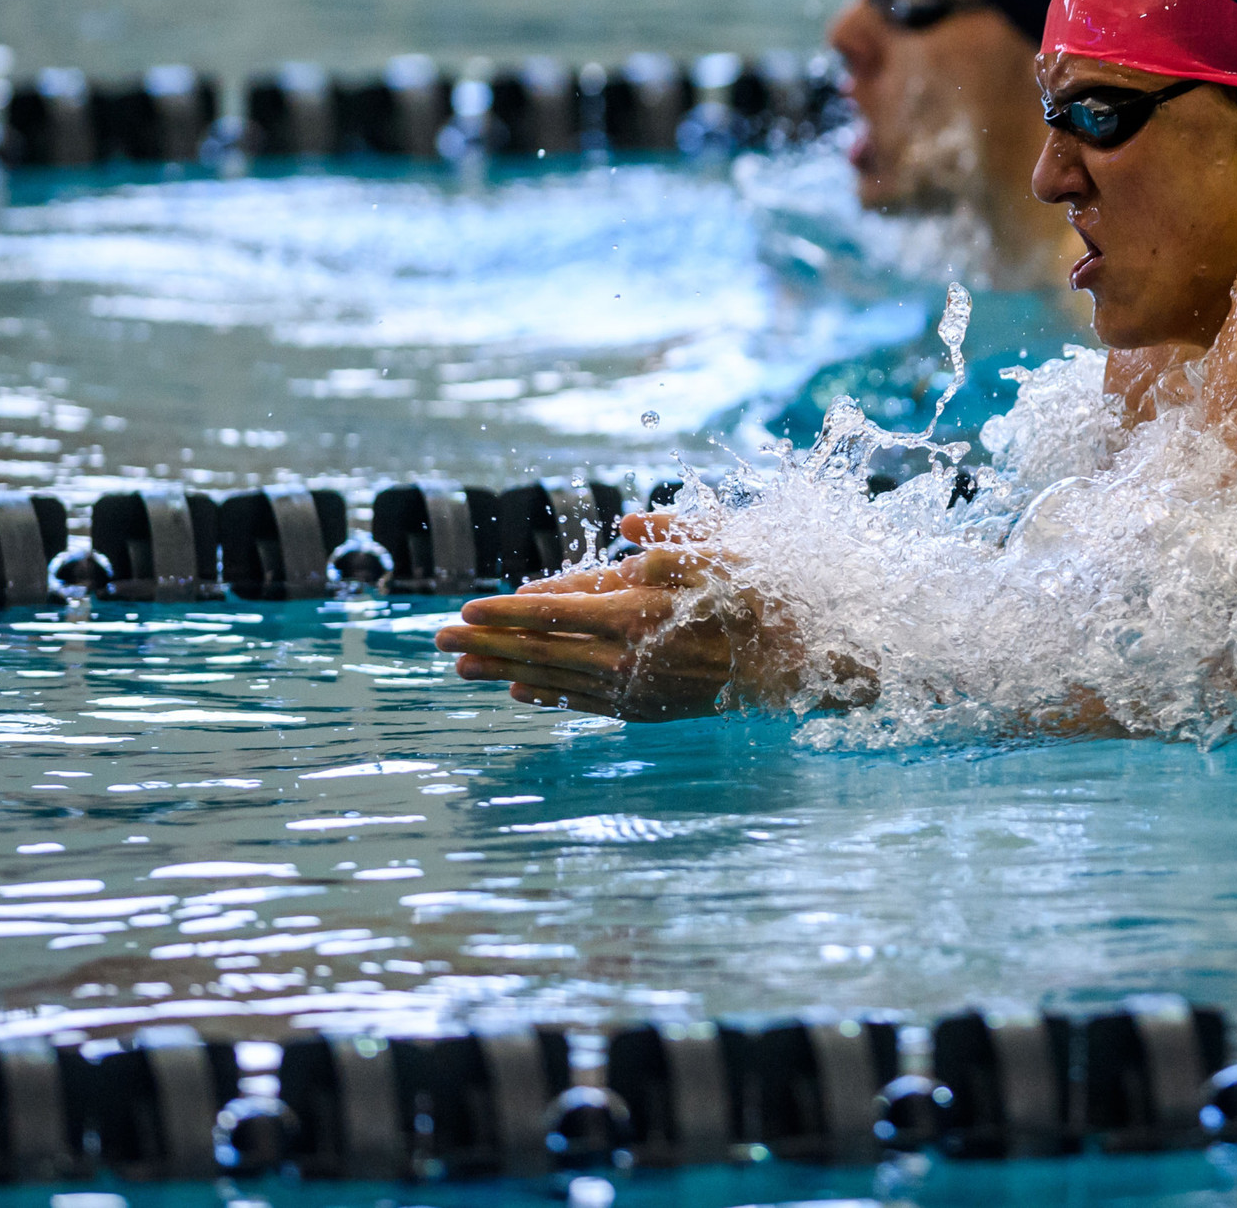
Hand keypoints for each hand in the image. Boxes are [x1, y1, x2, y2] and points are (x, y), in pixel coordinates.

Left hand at [437, 545, 762, 722]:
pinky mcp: (647, 708)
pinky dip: (548, 696)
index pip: (553, 611)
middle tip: (438, 639)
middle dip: (487, 642)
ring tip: (463, 668)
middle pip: (541, 649)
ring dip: (505, 673)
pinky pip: (584, 702)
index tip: (465, 608)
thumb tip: (627, 528)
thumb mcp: (720, 550)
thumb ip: (669, 537)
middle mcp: (627, 656)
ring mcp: (635, 688)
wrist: (798, 663)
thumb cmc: (760, 597)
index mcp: (636, 613)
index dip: (506, 610)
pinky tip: (521, 694)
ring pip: (554, 680)